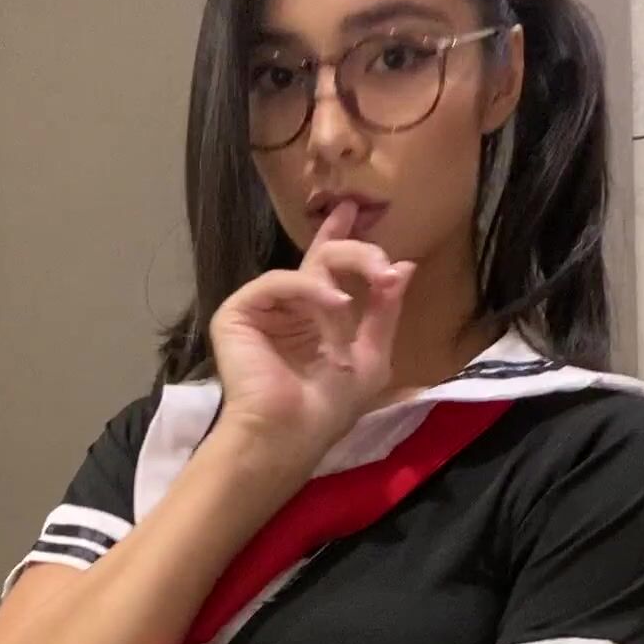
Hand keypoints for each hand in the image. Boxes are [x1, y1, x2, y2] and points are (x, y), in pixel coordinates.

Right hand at [209, 200, 414, 458]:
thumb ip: (385, 311)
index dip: (343, 237)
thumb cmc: (328, 407)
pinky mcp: (238, 312)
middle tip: (383, 266)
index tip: (355, 208)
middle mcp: (287, 305)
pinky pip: (278, 282)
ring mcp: (261, 307)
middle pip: (324, 259)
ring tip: (352, 310)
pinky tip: (335, 306)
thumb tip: (405, 266)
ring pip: (307, 268)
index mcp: (314, 314)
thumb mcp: (372, 356)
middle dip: (360, 256)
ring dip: (339, 288)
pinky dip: (310, 291)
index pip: (329, 266)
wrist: (289, 435)